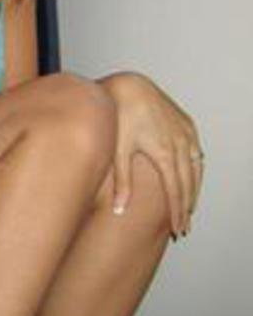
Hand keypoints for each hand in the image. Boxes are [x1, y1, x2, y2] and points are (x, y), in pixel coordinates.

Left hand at [99, 72, 204, 236]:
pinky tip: (193, 175)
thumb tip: (119, 209)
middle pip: (189, 183)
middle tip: (183, 225)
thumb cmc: (119, 115)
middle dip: (186, 206)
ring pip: (196, 168)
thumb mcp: (119, 150)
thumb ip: (121, 181)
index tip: (177, 228)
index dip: (177, 212)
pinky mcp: (185, 122)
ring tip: (188, 206)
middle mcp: (180, 143)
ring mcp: (185, 132)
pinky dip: (196, 166)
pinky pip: (196, 150)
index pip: (175, 191)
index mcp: (164, 153)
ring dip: (194, 188)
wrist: (127, 86)